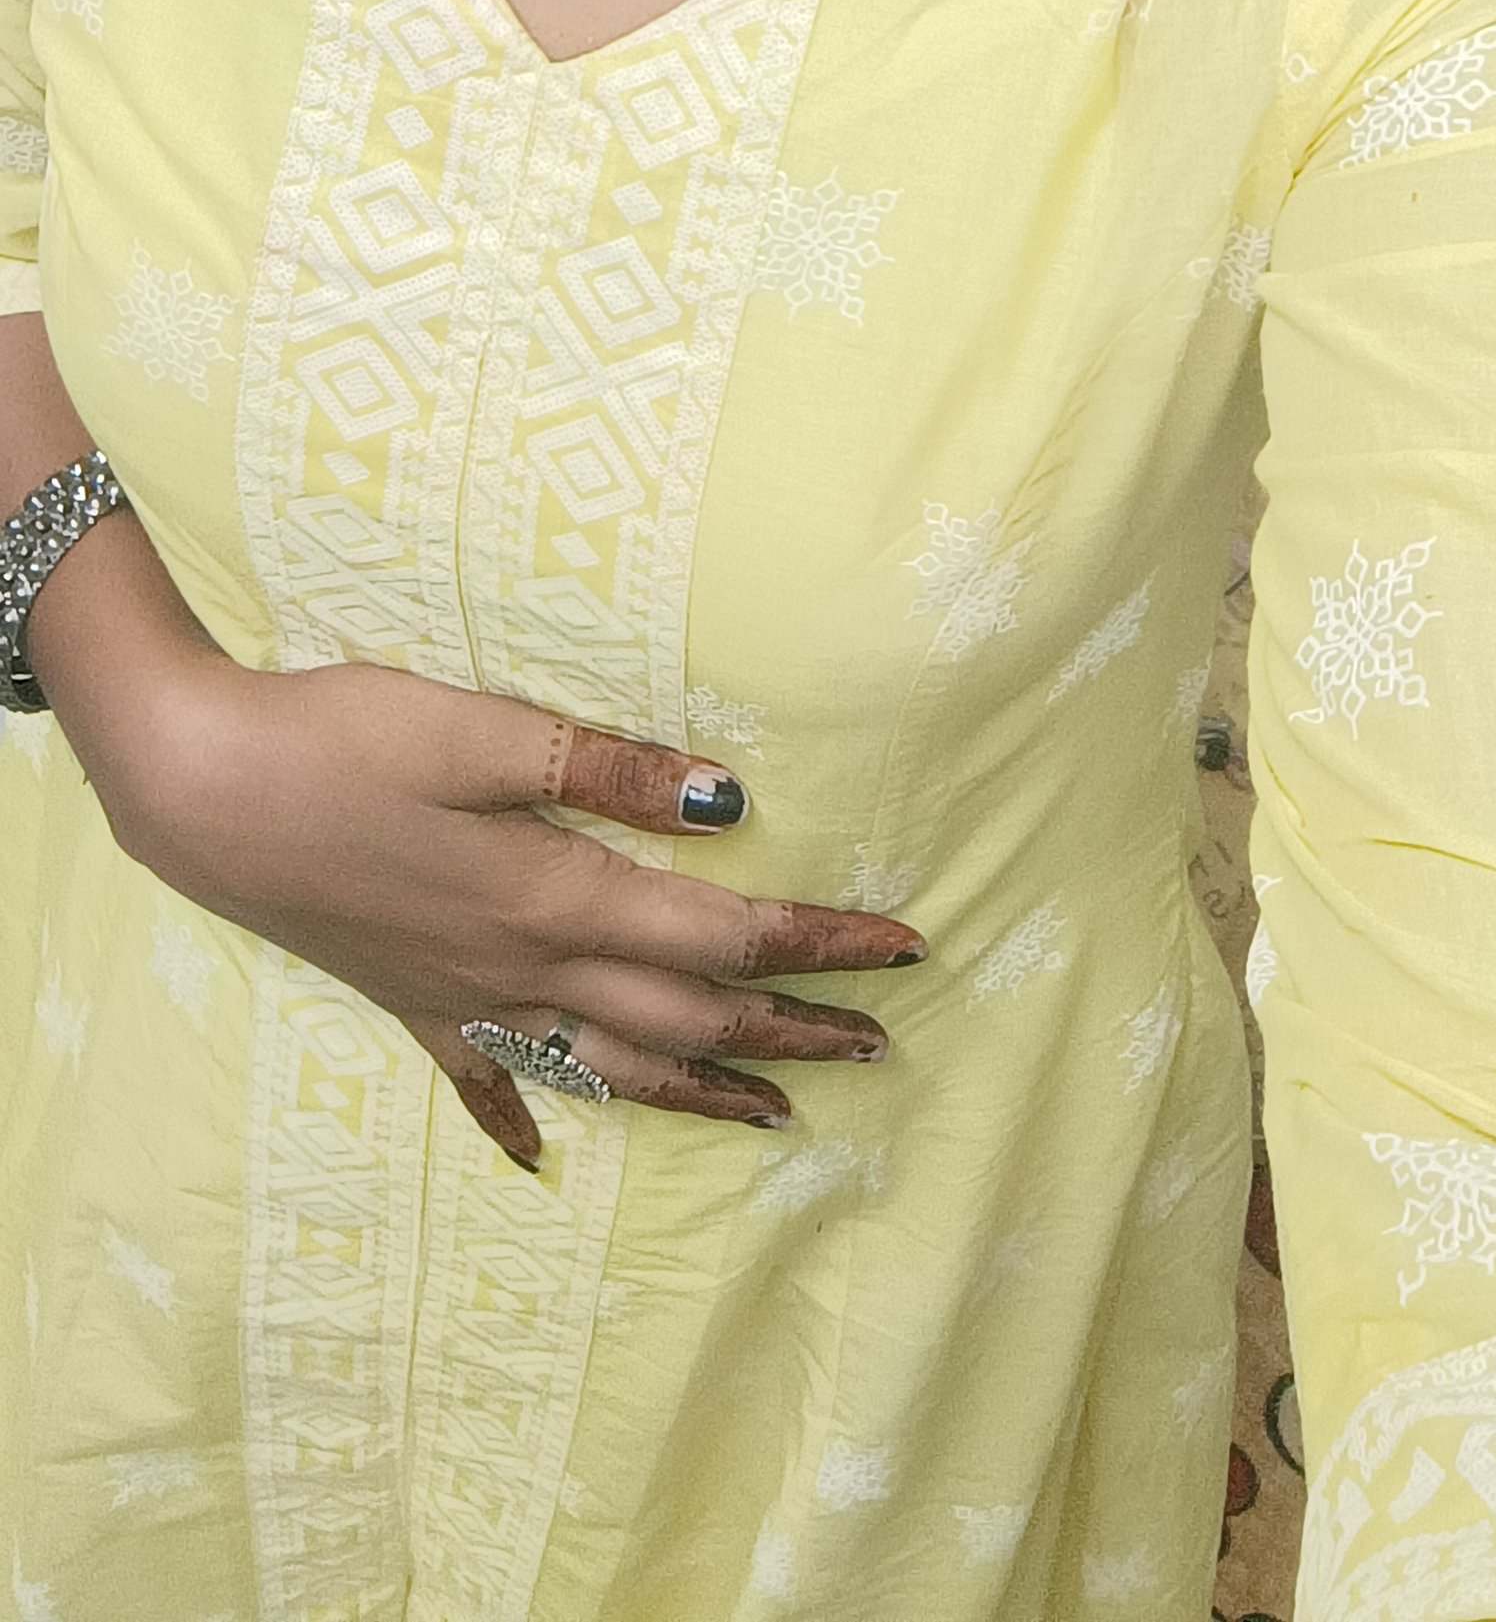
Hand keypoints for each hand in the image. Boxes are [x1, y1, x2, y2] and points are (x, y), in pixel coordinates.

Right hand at [116, 648, 924, 1169]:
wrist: (203, 792)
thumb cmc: (343, 739)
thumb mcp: (482, 729)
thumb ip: (608, 768)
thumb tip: (728, 804)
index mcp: (559, 895)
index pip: (724, 932)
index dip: (820, 941)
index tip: (903, 948)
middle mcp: (526, 966)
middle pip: (687, 1009)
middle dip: (791, 1025)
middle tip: (879, 1041)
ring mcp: (467, 995)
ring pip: (611, 1060)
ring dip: (701, 1084)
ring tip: (776, 1110)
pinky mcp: (410, 999)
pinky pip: (489, 1078)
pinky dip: (528, 1115)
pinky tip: (538, 1155)